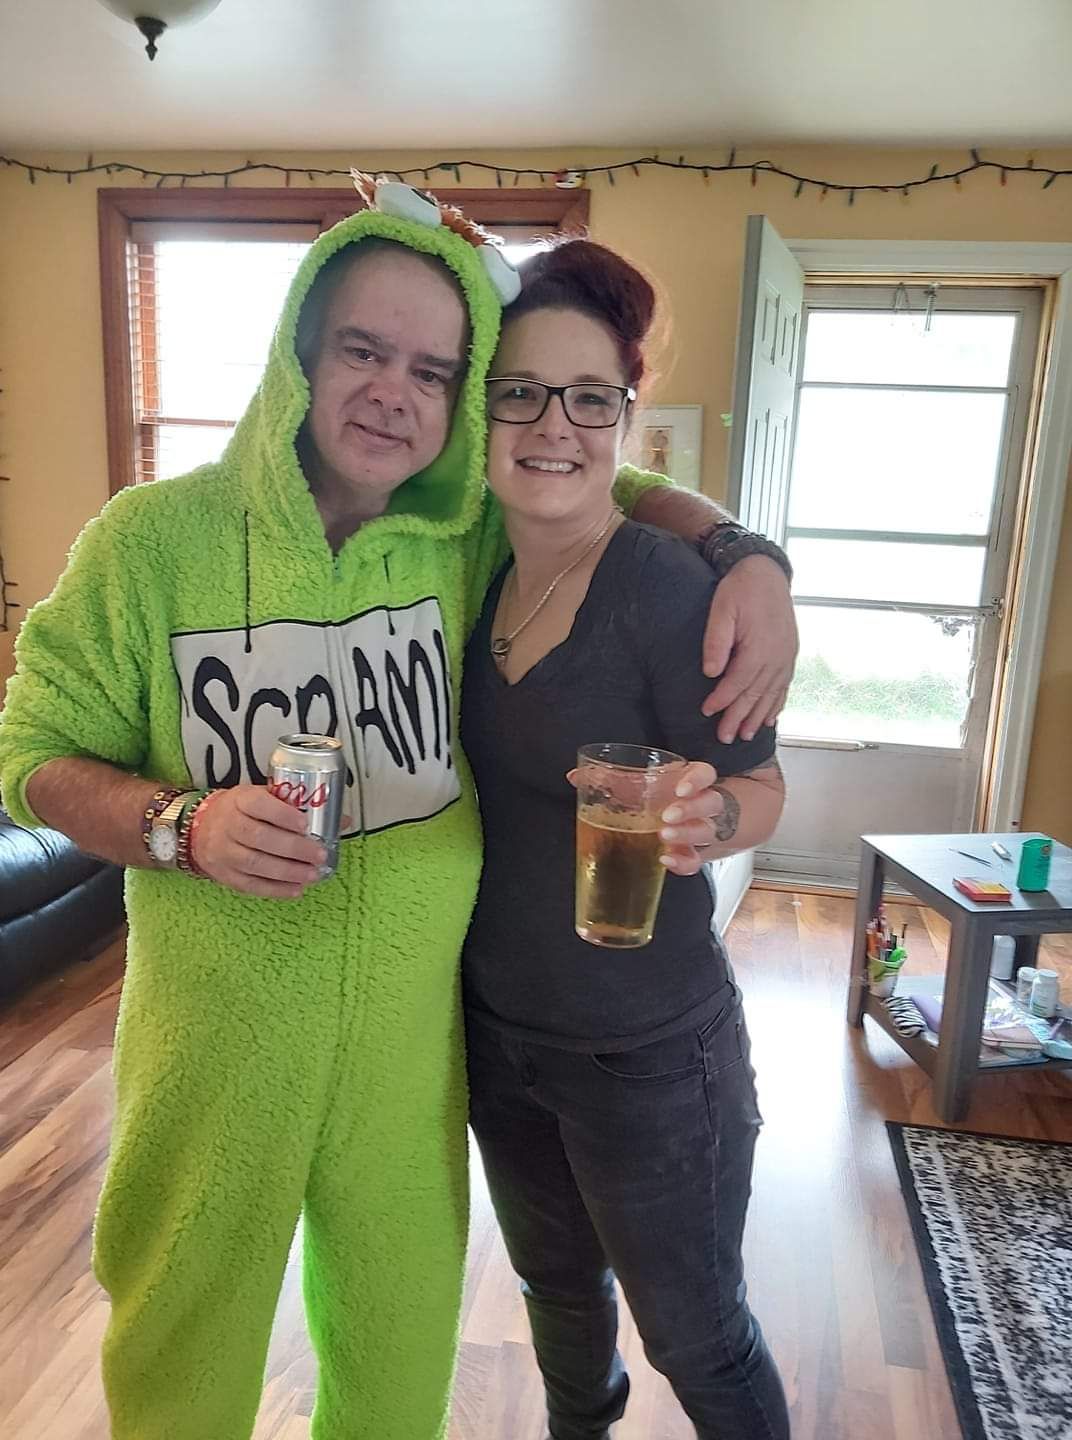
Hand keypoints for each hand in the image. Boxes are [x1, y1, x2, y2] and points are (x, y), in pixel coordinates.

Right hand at [191, 785, 326, 899]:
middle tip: (320, 855)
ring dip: (288, 872)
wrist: (201, 828)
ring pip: (255, 863)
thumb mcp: (263, 797)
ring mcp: (223, 851)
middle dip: (293, 848)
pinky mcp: (224, 874)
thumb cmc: (242, 810)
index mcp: (240, 800)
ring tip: (313, 874)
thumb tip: (341, 819)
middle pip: (259, 837)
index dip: (282, 815)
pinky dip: (275, 889)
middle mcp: (228, 824)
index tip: (305, 824)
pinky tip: (297, 889)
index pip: (258, 804)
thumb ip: (298, 806)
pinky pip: (250, 884)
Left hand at [566, 761, 723, 877]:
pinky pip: (695, 861)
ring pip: (706, 831)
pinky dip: (683, 862)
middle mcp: (699, 805)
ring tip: (663, 837)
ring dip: (687, 834)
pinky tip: (665, 860)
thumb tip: (574, 776)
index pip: (705, 774)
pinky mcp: (692, 853)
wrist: (666, 824)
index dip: (697, 780)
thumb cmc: (648, 799)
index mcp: (687, 781)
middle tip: (666, 817)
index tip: (680, 789)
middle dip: (691, 810)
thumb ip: (605, 779)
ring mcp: (698, 830)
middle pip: (711, 803)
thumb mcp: (630, 785)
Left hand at [701, 555, 797, 742]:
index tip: (707, 712)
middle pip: (755, 695)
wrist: (767, 571)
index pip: (738, 683)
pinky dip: (777, 703)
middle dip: (739, 718)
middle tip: (725, 738)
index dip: (722, 700)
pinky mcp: (790, 653)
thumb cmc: (741, 589)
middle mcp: (777, 657)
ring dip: (758, 717)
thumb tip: (711, 673)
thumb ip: (716, 642)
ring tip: (747, 735)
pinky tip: (771, 718)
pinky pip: (785, 685)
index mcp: (759, 648)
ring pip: (772, 694)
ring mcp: (787, 656)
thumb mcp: (722, 609)